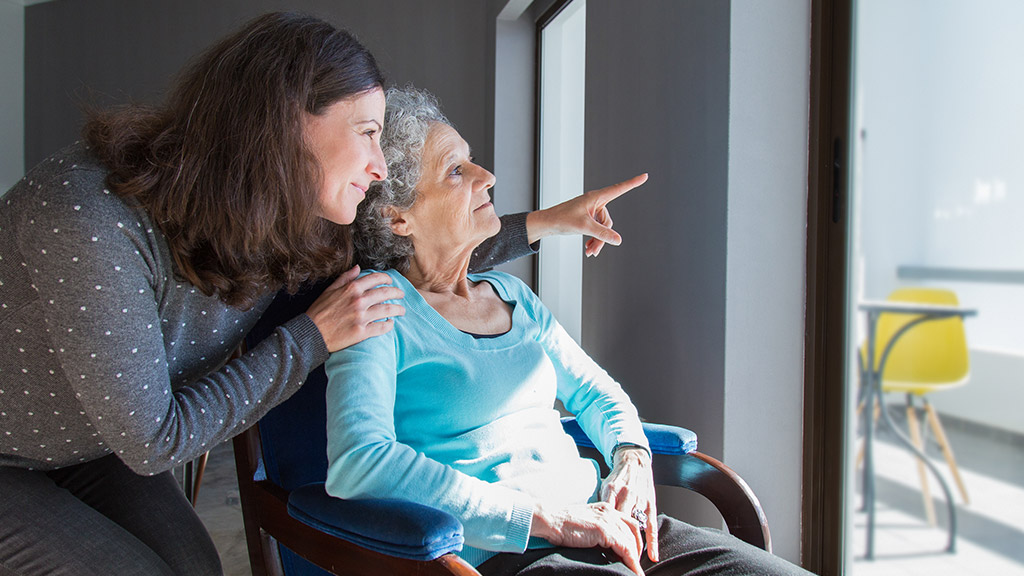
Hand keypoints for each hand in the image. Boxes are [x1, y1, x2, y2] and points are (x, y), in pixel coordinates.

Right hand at [305, 266, 405, 351]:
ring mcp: (361, 317)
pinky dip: (389, 325)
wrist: (311, 333)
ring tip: (402, 310)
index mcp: (351, 289)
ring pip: (387, 310)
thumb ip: (345, 278)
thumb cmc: (319, 311)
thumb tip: (357, 268)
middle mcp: (359, 301)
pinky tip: (391, 323)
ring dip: (398, 309)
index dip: (386, 278)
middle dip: (397, 293)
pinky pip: (381, 327)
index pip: (376, 278)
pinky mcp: (362, 332)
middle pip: (386, 293)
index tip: (391, 281)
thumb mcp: (329, 290)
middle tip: (401, 295)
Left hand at [526, 173, 647, 256]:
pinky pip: (597, 229)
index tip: (645, 176)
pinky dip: (594, 239)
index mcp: (595, 197)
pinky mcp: (587, 217)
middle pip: (608, 221)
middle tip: (594, 251)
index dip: (633, 183)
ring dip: (597, 241)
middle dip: (603, 237)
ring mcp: (591, 210)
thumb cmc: (562, 219)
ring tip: (590, 252)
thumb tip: (618, 240)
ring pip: (603, 228)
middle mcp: (595, 202)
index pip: (619, 189)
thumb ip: (602, 234)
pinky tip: (588, 249)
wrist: (546, 223)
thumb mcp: (584, 227)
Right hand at [531, 502, 645, 575]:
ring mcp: (608, 520)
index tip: (634, 552)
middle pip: (634, 530)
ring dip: (636, 558)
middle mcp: (609, 511)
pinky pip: (625, 548)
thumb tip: (606, 547)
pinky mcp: (605, 531)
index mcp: (605, 509)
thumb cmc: (561, 525)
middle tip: (636, 563)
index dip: (634, 538)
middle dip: (638, 548)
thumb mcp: (585, 524)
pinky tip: (633, 570)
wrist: (549, 520)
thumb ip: (598, 530)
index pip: (628, 522)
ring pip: (631, 541)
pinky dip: (631, 561)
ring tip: (636, 571)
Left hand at [601, 446, 658, 561]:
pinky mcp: (650, 504)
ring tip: (631, 562)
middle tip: (615, 559)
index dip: (601, 533)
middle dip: (617, 541)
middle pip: (620, 523)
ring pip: (635, 526)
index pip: (605, 516)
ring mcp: (640, 500)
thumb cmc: (617, 477)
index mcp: (611, 490)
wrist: (634, 461)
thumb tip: (593, 524)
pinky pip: (652, 526)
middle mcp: (626, 495)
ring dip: (633, 545)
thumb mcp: (604, 487)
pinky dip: (652, 542)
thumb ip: (601, 504)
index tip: (597, 547)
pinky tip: (652, 556)